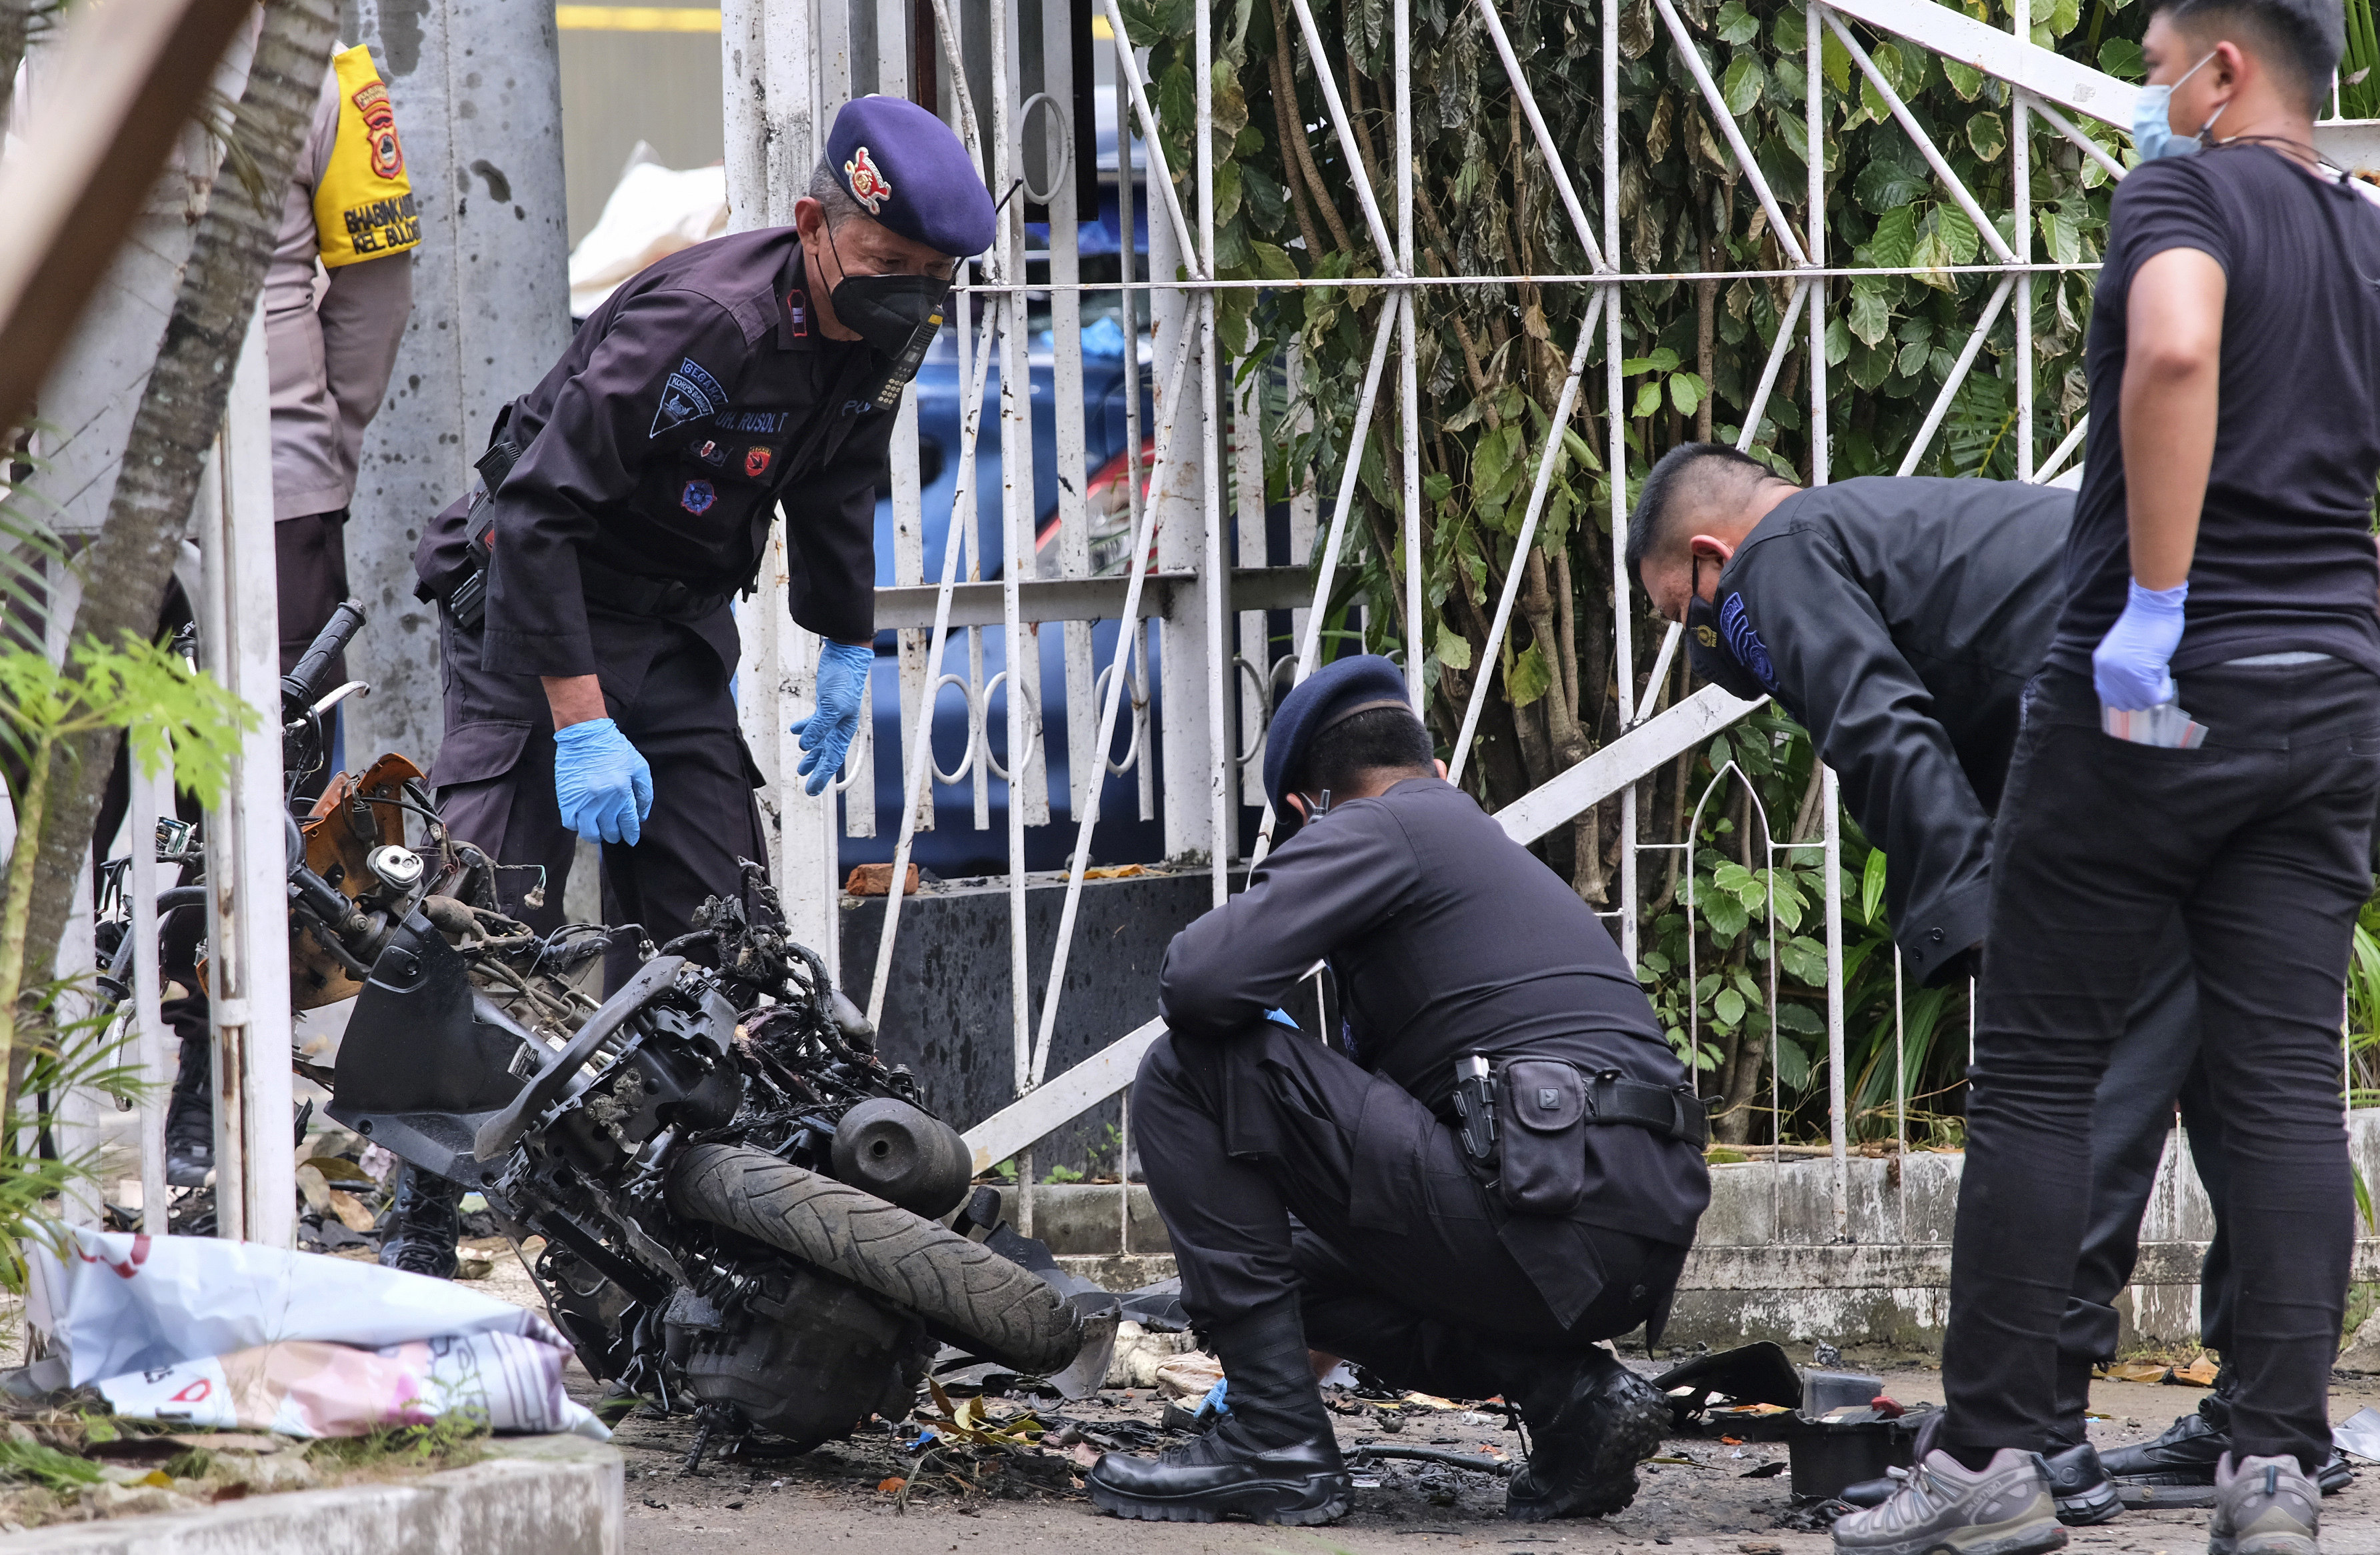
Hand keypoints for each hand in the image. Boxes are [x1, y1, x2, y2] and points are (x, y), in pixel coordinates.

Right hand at [552, 717, 652, 844]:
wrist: (585, 733)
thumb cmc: (614, 748)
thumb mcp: (639, 765)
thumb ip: (644, 792)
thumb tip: (642, 815)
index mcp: (622, 790)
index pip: (629, 822)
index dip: (631, 834)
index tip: (631, 839)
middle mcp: (603, 799)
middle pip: (610, 831)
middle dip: (615, 835)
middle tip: (616, 832)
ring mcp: (582, 800)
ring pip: (589, 832)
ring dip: (596, 836)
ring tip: (599, 831)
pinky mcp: (566, 798)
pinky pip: (570, 823)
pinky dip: (578, 826)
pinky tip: (584, 821)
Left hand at [792, 639, 873, 795]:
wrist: (846, 655)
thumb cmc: (844, 679)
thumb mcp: (831, 706)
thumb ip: (818, 727)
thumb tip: (806, 745)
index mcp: (844, 728)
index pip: (832, 759)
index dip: (821, 776)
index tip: (811, 790)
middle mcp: (839, 725)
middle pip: (827, 753)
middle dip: (817, 769)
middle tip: (806, 782)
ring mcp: (832, 714)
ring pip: (820, 740)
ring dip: (811, 753)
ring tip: (801, 764)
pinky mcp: (825, 704)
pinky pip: (815, 722)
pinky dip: (805, 728)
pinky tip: (796, 731)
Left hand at [2092, 579, 2187, 709]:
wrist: (2152, 605)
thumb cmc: (2144, 622)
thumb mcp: (2122, 650)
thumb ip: (2121, 668)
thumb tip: (2134, 689)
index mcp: (2101, 665)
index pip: (2108, 697)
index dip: (2128, 695)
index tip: (2142, 683)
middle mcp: (2107, 672)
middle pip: (2124, 703)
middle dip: (2142, 695)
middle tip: (2153, 675)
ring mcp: (2122, 675)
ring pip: (2140, 703)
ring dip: (2154, 691)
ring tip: (2159, 670)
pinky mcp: (2141, 675)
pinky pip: (2155, 697)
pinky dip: (2164, 690)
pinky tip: (2165, 671)